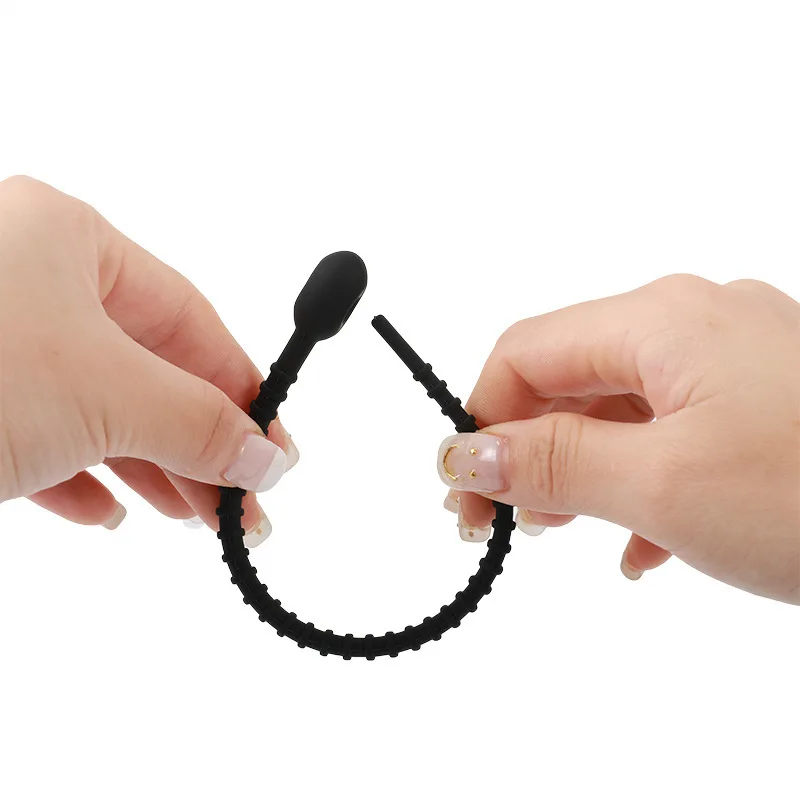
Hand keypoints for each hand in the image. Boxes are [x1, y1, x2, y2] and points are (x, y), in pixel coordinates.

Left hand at [0, 176, 296, 545]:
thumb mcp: (102, 393)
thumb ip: (199, 424)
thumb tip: (267, 458)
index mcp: (71, 241)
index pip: (191, 322)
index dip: (243, 391)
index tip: (276, 452)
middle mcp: (31, 280)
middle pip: (149, 371)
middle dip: (201, 446)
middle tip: (244, 507)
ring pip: (97, 409)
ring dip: (151, 470)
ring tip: (195, 521)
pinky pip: (39, 436)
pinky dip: (80, 480)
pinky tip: (106, 515)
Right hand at [437, 274, 799, 603]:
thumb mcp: (663, 484)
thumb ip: (551, 461)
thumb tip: (464, 450)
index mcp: (662, 320)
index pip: (525, 351)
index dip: (479, 418)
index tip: (463, 489)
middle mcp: (693, 322)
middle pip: (568, 377)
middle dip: (524, 448)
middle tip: (502, 520)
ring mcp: (732, 360)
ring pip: (618, 408)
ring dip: (578, 469)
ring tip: (564, 529)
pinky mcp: (759, 402)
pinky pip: (671, 430)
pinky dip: (638, 481)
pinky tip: (639, 544)